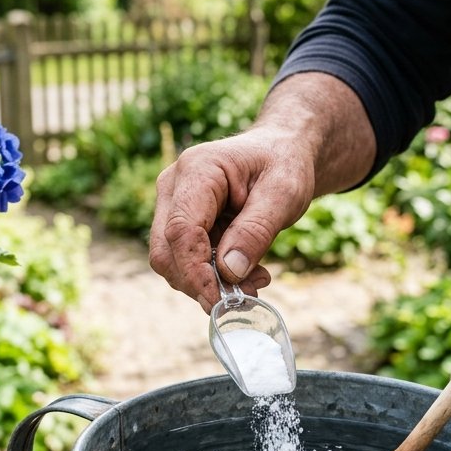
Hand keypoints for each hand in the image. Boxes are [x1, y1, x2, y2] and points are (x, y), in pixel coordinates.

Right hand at [149, 127, 315, 310]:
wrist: (280, 150)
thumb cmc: (283, 164)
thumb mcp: (284, 193)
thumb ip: (256, 230)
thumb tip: (229, 272)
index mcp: (198, 170)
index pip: (181, 230)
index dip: (196, 272)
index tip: (220, 301)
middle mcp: (174, 185)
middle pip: (166, 250)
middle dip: (200, 283)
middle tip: (246, 296)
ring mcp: (172, 203)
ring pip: (171, 260)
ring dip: (207, 282)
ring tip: (254, 281)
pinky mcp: (179, 220)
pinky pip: (184, 259)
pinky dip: (211, 275)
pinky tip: (245, 272)